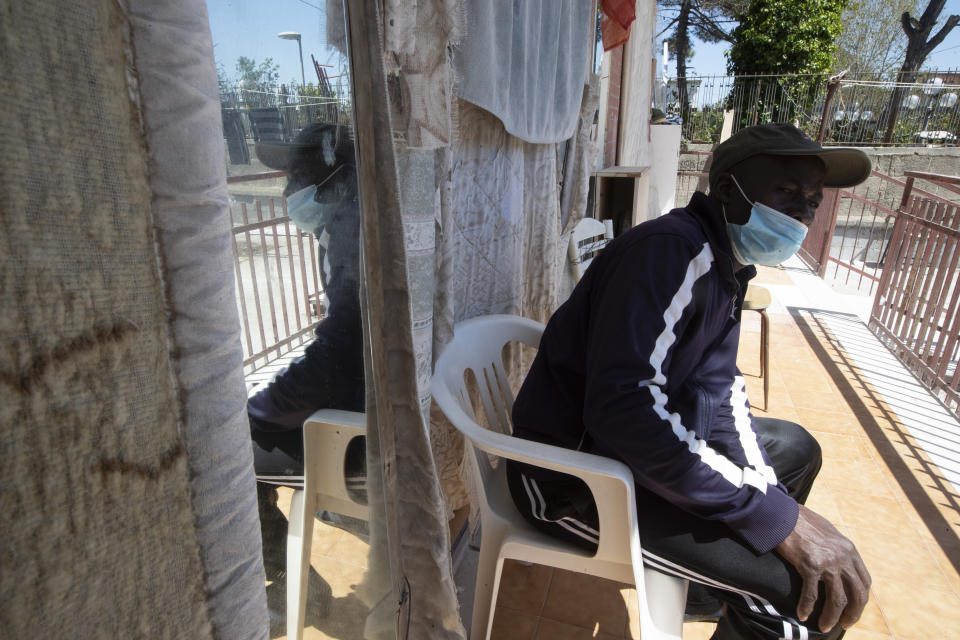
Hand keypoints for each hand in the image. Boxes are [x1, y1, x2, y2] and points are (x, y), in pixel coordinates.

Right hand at [775, 504, 870, 631]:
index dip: (861, 599)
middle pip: (857, 594)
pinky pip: (811, 594)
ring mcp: (827, 562)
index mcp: (849, 550)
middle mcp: (843, 557)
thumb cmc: (799, 520)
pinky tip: (802, 614)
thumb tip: (836, 562)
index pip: (864, 581)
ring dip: (831, 617)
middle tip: (844, 625)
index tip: (853, 609)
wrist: (781, 513)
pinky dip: (807, 607)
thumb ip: (836, 548)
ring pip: (837, 599)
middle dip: (853, 613)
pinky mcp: (809, 565)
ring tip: (824, 627)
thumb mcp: (827, 532)